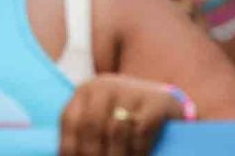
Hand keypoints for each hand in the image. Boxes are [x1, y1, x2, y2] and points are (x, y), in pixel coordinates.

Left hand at [59, 75, 187, 155]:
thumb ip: (85, 138)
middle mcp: (107, 85)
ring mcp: (133, 90)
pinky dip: (137, 151)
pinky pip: (141, 131)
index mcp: (86, 91)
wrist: (164, 106)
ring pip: (115, 130)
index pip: (70, 121)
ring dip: (117, 155)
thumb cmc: (124, 122)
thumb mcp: (100, 124)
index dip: (70, 149)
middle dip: (93, 154)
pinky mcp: (157, 101)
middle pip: (91, 126)